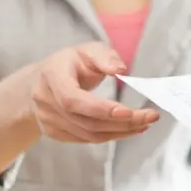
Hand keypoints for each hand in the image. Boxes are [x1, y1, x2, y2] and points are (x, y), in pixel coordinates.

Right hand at [31, 42, 157, 142]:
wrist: (41, 81)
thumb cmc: (69, 63)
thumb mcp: (87, 50)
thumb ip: (104, 56)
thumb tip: (121, 70)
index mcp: (52, 76)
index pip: (73, 99)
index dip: (100, 109)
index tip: (128, 111)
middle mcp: (46, 100)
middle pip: (86, 121)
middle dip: (121, 122)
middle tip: (149, 117)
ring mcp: (48, 120)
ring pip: (89, 135)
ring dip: (120, 132)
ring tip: (144, 123)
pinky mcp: (55, 133)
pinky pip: (87, 139)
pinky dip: (111, 136)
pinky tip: (129, 129)